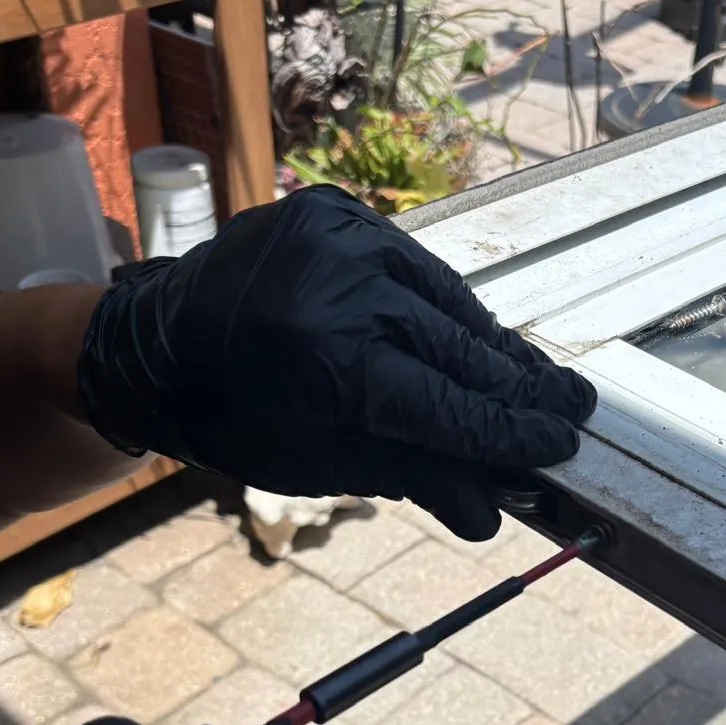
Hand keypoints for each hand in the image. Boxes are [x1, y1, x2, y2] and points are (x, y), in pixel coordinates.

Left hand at [78, 186, 596, 539]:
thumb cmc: (232, 420)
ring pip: (449, 304)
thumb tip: (492, 512)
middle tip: (576, 412)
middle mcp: (341, 285)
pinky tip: (482, 342)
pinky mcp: (339, 212)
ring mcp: (341, 237)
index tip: (560, 446)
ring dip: (495, 349)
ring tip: (541, 383)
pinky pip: (419, 271)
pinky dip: (449, 310)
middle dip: (519, 390)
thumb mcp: (317, 464)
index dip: (508, 431)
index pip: (446, 404)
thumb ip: (412, 477)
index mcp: (328, 360)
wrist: (150, 344)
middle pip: (459, 349)